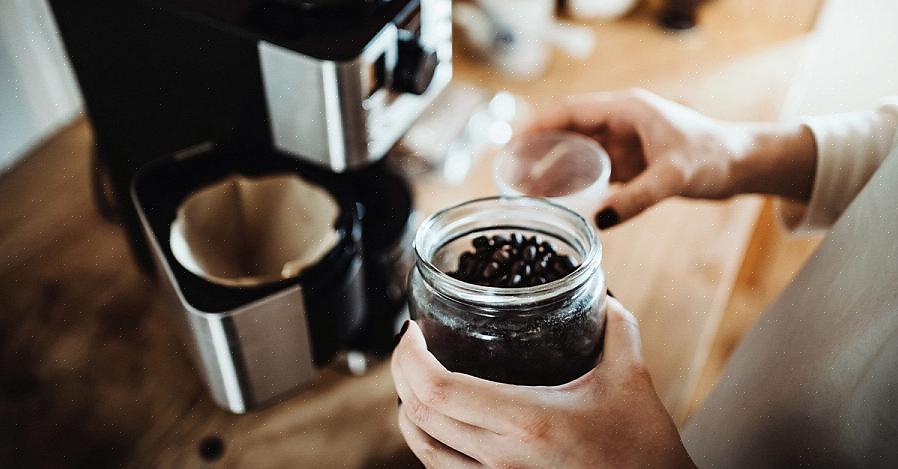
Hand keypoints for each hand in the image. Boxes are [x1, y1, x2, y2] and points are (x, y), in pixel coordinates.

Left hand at [391, 298, 695, 468]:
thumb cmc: (644, 449)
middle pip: (419, 414)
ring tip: (416, 376)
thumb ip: (616, 329)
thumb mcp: (632, 380)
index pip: (439, 391)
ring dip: (408, 407)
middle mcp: (501, 458)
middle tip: (410, 343)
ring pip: (421, 446)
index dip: (410, 358)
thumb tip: (600, 295)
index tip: (412, 330)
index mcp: (527, 421)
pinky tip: (437, 419)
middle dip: (400, 372)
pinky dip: (425, 439)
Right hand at [527, 89, 816, 228]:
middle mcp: (620, 122)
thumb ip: (639, 198)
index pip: (571, 111)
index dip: (539, 126)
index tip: (513, 143)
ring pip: (577, 151)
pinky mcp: (630, 162)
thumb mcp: (675, 176)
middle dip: (538, 152)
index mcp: (626, 110)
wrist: (742, 165)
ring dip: (552, 168)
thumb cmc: (714, 158)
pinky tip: (557, 197)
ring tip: (526, 191)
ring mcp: (624, 142)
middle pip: (567, 131)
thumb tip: (601, 219)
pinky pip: (592, 169)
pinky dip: (572, 180)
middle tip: (512, 176)